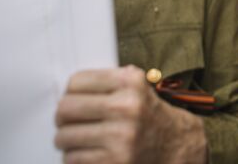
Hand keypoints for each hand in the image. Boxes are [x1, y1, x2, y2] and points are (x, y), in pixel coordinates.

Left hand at [54, 65, 206, 163]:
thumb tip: (63, 92)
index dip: (71, 92)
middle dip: (63, 116)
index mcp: (131, 82)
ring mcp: (121, 136)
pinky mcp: (115, 161)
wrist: (174, 143)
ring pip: (64, 136)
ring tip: (81, 138)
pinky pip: (72, 158)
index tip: (75, 99)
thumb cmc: (146, 113)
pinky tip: (90, 151)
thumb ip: (105, 82)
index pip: (76, 82)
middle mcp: (127, 107)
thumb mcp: (134, 86)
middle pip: (65, 108)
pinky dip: (75, 156)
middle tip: (69, 120)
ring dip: (67, 139)